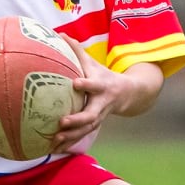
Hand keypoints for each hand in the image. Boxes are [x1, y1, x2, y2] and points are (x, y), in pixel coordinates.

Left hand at [49, 37, 162, 152]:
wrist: (128, 94)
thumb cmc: (104, 76)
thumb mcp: (94, 63)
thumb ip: (77, 50)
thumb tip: (59, 34)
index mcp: (102, 86)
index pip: (94, 85)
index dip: (87, 84)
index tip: (76, 83)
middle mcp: (102, 103)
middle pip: (92, 114)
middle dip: (78, 120)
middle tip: (62, 122)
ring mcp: (100, 116)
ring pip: (87, 129)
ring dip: (72, 136)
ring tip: (55, 141)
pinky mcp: (95, 125)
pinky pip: (82, 136)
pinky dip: (69, 143)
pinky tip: (55, 150)